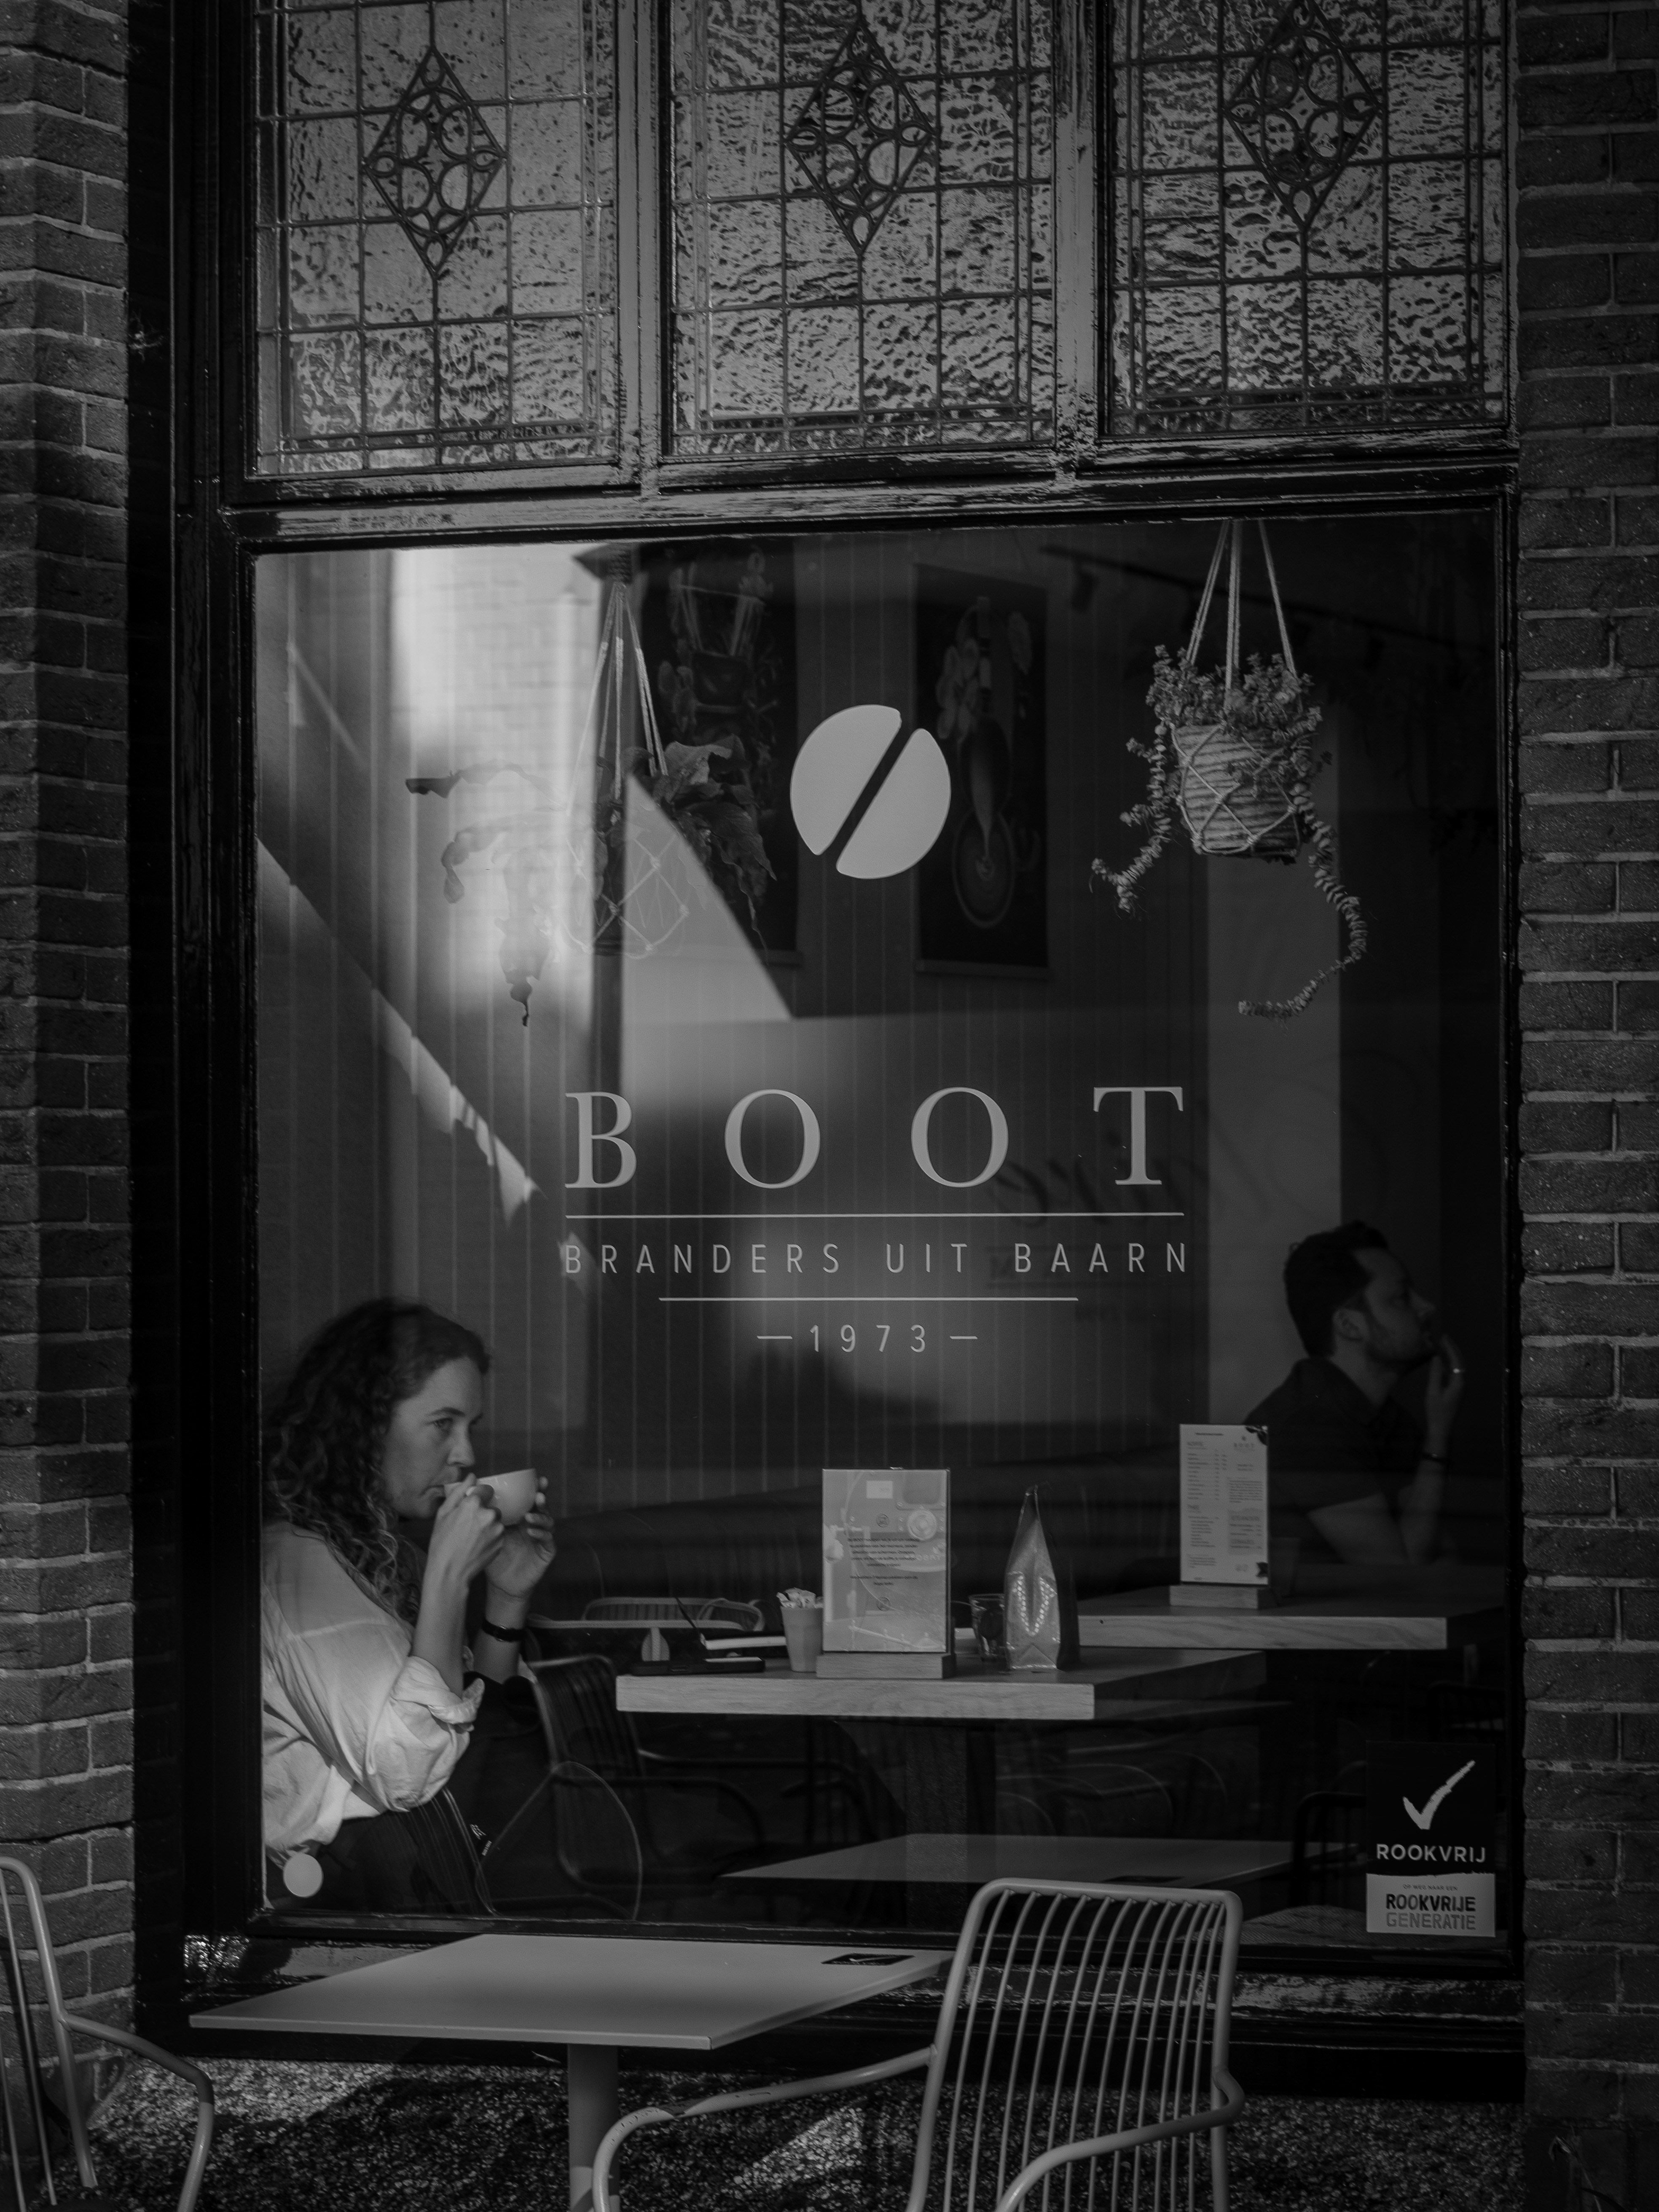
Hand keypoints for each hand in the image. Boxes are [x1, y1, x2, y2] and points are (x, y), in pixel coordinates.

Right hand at [424, 1477, 504, 1590]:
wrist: (450, 1572)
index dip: (479, 1497)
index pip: (486, 1490)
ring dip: (488, 1526)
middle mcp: (489, 1514)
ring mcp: (497, 1530)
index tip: (472, 1506)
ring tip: (473, 1538)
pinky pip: (498, 1534)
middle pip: (492, 1507)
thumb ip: (459, 1492)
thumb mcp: (443, 1514)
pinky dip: (491, 1537)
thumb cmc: (442, 1543)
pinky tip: (478, 1546)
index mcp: (473, 1504)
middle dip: (483, 1513)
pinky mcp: (501, 1542)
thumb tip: (472, 1476)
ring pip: (496, 1521)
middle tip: (469, 1526)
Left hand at [483, 1487, 555, 1600]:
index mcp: (521, 1518)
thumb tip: (470, 1488)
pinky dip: (541, 1534)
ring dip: (541, 1515)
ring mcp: (541, 1539)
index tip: (536, 1478)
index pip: (530, 1500)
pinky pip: (548, 1540)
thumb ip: (481, 1513)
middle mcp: (534, 1525)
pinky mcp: (546, 1553)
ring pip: (548, 1522)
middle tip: (539, 1491)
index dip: (535, 1489)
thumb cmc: (492, 1557)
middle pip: (542, 1507)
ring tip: (529, 1514)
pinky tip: (531, 1532)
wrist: (501, 1584)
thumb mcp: (485, 1533)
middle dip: (542, 1497)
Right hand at [1424, 1334, 1464, 1453]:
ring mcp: (1459, 1387)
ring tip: (1441, 1345)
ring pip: (1457, 1367)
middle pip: (1459, 1361)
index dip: (1450, 1347)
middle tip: (1443, 1337)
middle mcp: (1461, 1382)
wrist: (1441, 1428)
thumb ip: (1435, 1374)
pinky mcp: (1455, 1390)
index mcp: (1458, 1382)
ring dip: (1450, 1355)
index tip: (1443, 1336)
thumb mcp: (1433, 1392)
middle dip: (1452, 1349)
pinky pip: (1453, 1372)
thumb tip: (1436, 1357)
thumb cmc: (1436, 1411)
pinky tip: (1441, 1361)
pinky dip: (1448, 1364)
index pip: (1456, 1359)